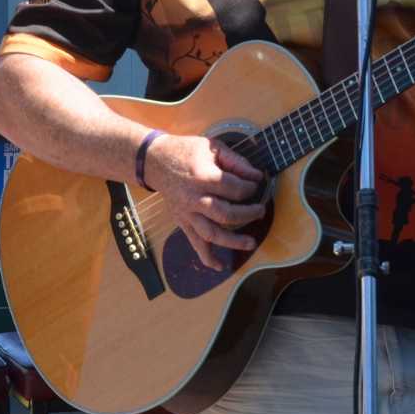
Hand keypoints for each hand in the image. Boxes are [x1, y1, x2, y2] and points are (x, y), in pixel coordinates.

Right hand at [143, 133, 264, 271]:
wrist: (154, 161)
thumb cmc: (185, 151)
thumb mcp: (212, 147)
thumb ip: (236, 161)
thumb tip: (257, 176)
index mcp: (203, 177)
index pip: (235, 189)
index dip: (251, 187)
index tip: (257, 184)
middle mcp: (195, 198)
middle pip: (226, 214)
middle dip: (248, 214)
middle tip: (260, 211)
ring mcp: (187, 212)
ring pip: (212, 233)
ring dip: (233, 241)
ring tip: (251, 243)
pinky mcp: (182, 221)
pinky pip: (194, 242)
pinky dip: (206, 257)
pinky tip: (219, 266)